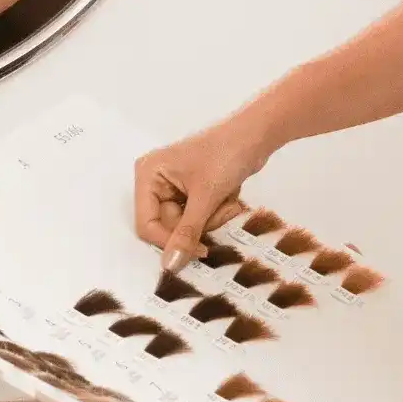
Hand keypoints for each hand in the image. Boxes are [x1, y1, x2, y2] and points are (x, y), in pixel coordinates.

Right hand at [133, 116, 273, 270]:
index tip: (198, 250)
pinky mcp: (191, 191)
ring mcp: (173, 187)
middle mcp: (155, 182)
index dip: (169, 242)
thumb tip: (170, 266)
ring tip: (227, 199)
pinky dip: (216, 212)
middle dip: (199, 223)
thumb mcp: (205, 197)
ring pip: (186, 225)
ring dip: (212, 218)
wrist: (255, 135)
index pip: (147, 224)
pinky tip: (229, 196)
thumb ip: (186, 233)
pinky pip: (198, 217)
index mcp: (148, 176)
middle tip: (219, 208)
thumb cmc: (225, 156)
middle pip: (168, 226)